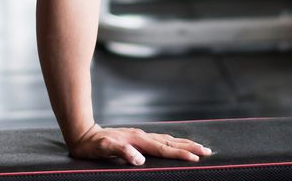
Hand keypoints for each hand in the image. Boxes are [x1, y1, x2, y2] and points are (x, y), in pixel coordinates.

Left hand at [68, 125, 211, 165]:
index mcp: (137, 141)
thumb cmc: (93, 145)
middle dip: (190, 147)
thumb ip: (121, 152)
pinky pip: (160, 140)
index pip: (163, 149)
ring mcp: (140, 136)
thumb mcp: (103, 149)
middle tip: (208, 151)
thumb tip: (139, 159)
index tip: (196, 158)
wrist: (83, 133)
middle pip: (171, 142)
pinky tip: (176, 144)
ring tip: (200, 147)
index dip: (180, 154)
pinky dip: (173, 142)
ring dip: (184, 143)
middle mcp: (142, 136)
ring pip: (167, 139)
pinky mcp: (137, 138)